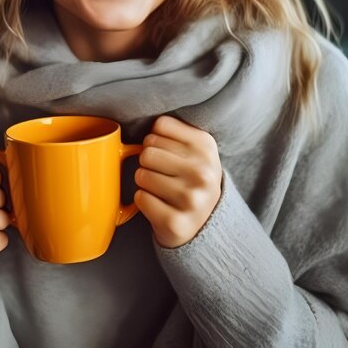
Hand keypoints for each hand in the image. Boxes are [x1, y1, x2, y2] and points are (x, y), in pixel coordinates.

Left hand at [134, 115, 221, 248]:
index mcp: (206, 146)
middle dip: (148, 162)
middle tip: (163, 173)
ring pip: (142, 174)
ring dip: (145, 182)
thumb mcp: (195, 149)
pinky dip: (143, 201)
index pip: (160, 125)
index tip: (168, 152)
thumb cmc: (192, 178)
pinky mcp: (176, 222)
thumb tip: (146, 124)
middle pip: (148, 150)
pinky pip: (140, 198)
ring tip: (161, 189)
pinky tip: (159, 204)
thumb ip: (174, 131)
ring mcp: (191, 198)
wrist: (205, 223)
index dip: (156, 138)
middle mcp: (204, 172)